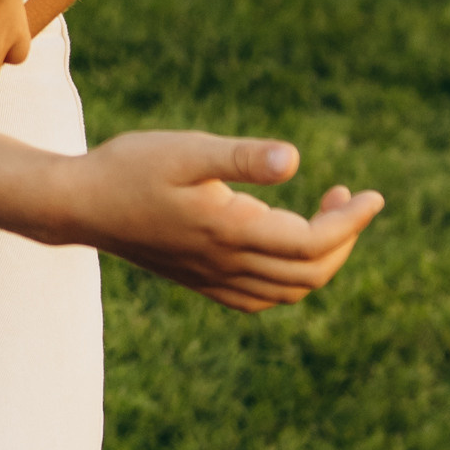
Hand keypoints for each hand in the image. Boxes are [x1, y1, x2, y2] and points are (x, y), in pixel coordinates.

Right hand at [64, 133, 383, 312]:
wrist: (78, 205)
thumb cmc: (128, 168)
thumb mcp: (186, 151)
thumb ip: (241, 157)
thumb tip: (296, 160)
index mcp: (230, 231)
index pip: (314, 242)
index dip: (351, 222)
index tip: (371, 196)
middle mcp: (226, 264)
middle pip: (311, 273)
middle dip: (343, 239)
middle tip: (346, 196)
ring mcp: (212, 278)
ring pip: (289, 290)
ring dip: (320, 260)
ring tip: (323, 214)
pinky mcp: (199, 280)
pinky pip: (260, 298)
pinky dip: (289, 279)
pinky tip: (282, 244)